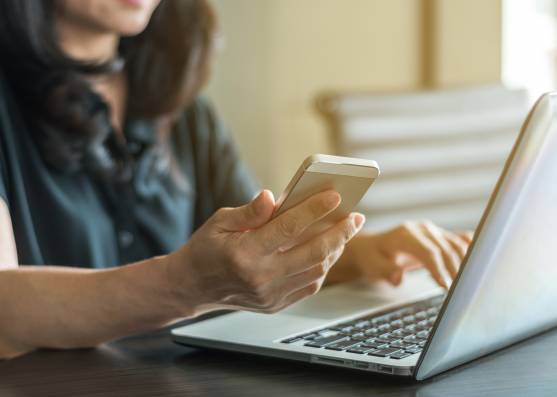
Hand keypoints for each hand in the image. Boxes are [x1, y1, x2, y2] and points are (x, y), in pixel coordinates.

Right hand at [166, 190, 364, 315]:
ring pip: (316, 271)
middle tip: (356, 216)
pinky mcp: (275, 305)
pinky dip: (323, 266)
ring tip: (345, 231)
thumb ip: (249, 211)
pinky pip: (309, 285)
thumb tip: (273, 197)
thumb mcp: (219, 221)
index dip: (314, 210)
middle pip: (313, 253)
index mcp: (245, 253)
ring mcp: (270, 295)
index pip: (288, 228)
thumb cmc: (206, 248)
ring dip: (335, 249)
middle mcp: (260, 278)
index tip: (335, 195)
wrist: (192, 287)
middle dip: (340, 233)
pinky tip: (328, 250)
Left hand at [331, 221, 472, 287]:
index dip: (439, 268)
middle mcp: (422, 229)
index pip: (428, 251)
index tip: (446, 286)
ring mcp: (433, 231)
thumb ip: (386, 271)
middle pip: (446, 249)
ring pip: (456, 244)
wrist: (374, 246)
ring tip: (469, 283)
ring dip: (466, 263)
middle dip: (455, 270)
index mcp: (406, 234)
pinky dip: (471, 249)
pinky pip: (459, 241)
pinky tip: (481, 260)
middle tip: (461, 291)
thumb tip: (398, 278)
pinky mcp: (441, 236)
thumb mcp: (373, 266)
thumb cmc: (374, 257)